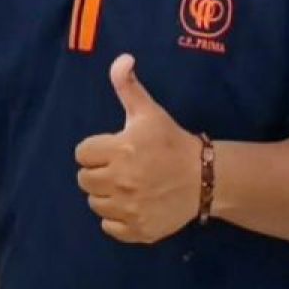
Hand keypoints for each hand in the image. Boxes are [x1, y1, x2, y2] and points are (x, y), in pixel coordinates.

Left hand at [75, 54, 202, 243]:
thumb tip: (122, 58)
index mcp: (119, 150)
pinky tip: (131, 205)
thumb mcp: (149, 111)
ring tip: (125, 186)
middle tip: (118, 168)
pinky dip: (116, 220)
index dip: (94, 150)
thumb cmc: (171, 142)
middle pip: (84, 180)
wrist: (206, 177)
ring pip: (95, 204)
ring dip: (106, 196)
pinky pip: (110, 228)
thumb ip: (128, 85)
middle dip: (97, 172)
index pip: (81, 154)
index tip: (112, 149)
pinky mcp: (140, 230)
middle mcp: (121, 181)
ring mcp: (130, 208)